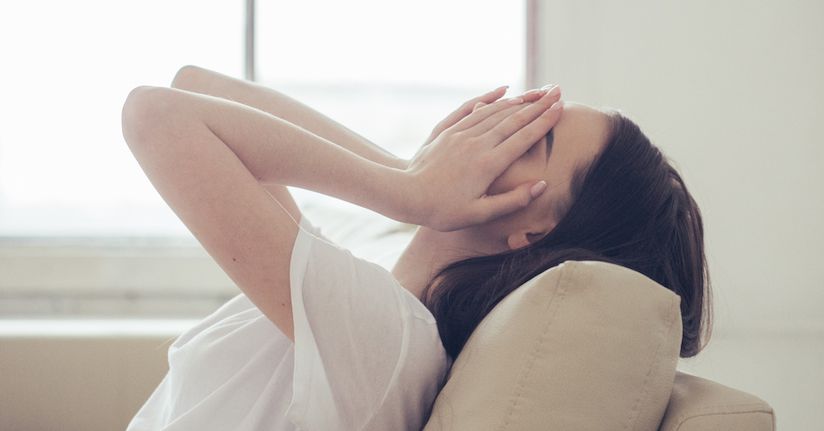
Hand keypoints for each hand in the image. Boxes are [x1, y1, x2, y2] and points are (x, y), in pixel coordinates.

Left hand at [403, 85, 562, 230]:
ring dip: (517, 100)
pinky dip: (488, 98)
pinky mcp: (447, 131)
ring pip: (494, 111)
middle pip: (513, 119)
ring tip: (537, 92)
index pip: (524, 138)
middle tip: (557, 92)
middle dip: (537, 105)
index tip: (561, 109)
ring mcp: (461, 135)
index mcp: (488, 164)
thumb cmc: (443, 211)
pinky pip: (470, 109)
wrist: (406, 195)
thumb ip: (512, 200)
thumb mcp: (479, 214)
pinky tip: (501, 91)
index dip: (544, 122)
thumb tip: (542, 185)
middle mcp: (476, 144)